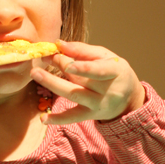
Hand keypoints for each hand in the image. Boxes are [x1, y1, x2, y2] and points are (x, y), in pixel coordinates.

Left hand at [31, 40, 145, 123]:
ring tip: (36, 74)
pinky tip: (43, 118)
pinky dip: (57, 119)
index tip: (65, 60)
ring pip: (73, 95)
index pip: (99, 69)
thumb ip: (82, 50)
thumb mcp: (105, 57)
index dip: (83, 67)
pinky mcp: (89, 115)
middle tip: (44, 58)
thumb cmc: (114, 73)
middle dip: (61, 67)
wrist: (128, 100)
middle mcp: (107, 90)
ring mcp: (98, 104)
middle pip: (81, 79)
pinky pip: (72, 118)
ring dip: (52, 84)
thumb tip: (59, 44)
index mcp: (115, 71)